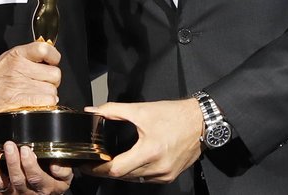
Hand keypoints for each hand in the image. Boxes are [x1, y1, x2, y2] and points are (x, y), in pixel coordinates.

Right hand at [0, 42, 61, 118]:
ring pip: (52, 90)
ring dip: (48, 96)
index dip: (53, 57)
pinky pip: (45, 102)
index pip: (45, 49)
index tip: (52, 62)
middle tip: (43, 84)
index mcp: (17, 54)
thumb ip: (27, 57)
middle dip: (51, 82)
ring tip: (38, 96)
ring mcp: (19, 84)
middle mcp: (19, 67)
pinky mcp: (18, 100)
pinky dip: (45, 105)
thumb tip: (47, 61)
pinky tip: (38, 104)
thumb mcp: (7, 59)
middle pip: (54, 74)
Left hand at [0, 141, 73, 193]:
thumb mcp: (64, 178)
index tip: (26, 149)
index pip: (36, 178)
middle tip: (9, 144)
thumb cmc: (52, 181)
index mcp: (43, 188)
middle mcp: (24, 192)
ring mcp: (8, 192)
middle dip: (11, 162)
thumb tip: (56, 164)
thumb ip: (64, 170)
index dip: (30, 165)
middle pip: (16, 180)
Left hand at [84, 99, 202, 183]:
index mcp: (149, 151)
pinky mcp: (170, 175)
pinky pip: (147, 179)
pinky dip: (137, 172)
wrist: (200, 121)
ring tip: (112, 161)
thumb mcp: (141, 110)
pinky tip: (133, 161)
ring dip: (122, 171)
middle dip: (108, 169)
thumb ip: (114, 110)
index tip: (86, 165)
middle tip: (96, 161)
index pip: (116, 169)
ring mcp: (165, 174)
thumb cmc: (174, 115)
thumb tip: (94, 111)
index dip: (98, 169)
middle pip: (123, 176)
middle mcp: (158, 167)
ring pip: (135, 179)